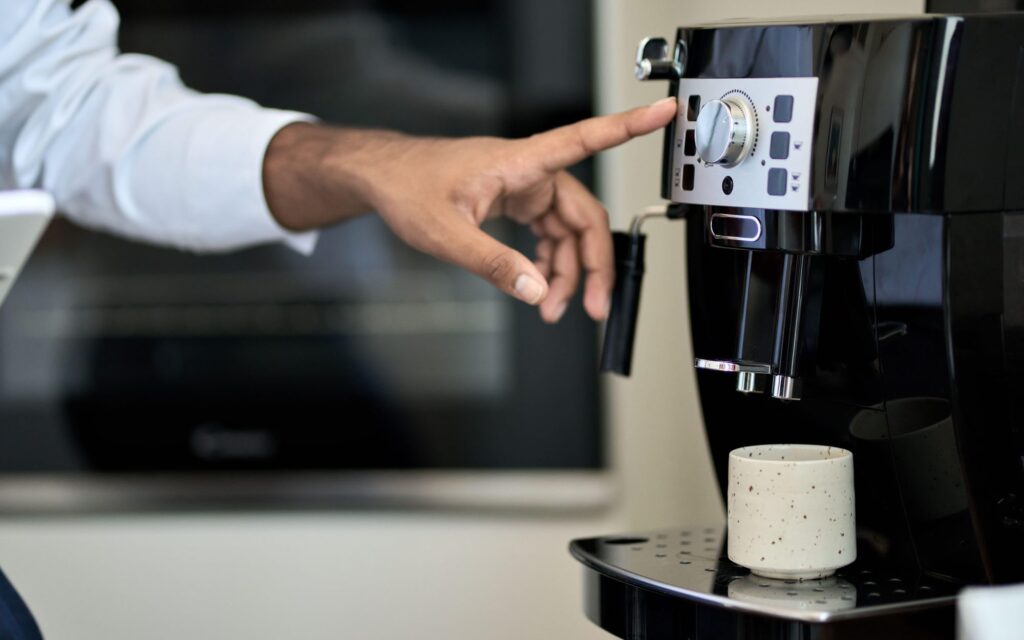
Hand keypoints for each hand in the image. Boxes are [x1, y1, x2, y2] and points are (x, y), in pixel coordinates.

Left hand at [264, 97, 676, 322]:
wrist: (383, 179)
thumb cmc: (408, 188)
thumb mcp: (445, 234)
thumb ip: (492, 264)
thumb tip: (535, 290)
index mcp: (520, 163)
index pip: (585, 139)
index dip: (629, 127)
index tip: (666, 113)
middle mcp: (530, 172)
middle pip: (584, 215)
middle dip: (592, 263)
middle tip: (592, 307)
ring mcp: (524, 188)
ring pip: (567, 231)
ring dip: (568, 271)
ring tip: (554, 308)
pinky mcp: (516, 202)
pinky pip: (548, 233)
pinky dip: (549, 262)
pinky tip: (541, 286)